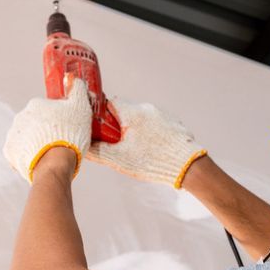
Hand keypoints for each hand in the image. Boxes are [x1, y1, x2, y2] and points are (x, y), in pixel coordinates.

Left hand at [4, 79, 92, 182]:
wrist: (54, 163)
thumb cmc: (70, 134)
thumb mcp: (80, 108)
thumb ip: (77, 90)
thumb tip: (72, 78)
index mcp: (36, 104)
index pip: (47, 111)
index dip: (58, 121)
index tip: (66, 130)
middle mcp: (20, 117)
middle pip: (35, 124)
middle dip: (44, 132)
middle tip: (58, 143)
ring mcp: (13, 134)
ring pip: (26, 138)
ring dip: (34, 144)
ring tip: (49, 155)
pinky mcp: (9, 151)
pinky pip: (18, 153)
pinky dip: (26, 156)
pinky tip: (38, 161)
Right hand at [88, 99, 206, 187]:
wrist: (187, 166)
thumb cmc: (151, 161)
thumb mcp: (119, 159)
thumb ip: (98, 151)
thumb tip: (82, 147)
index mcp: (132, 113)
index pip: (110, 102)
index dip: (102, 114)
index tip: (101, 127)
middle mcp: (147, 109)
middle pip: (126, 111)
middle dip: (119, 124)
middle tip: (117, 143)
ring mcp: (162, 115)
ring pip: (142, 118)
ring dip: (136, 129)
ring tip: (137, 149)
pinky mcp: (173, 123)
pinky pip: (157, 125)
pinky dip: (152, 134)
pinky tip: (153, 149)